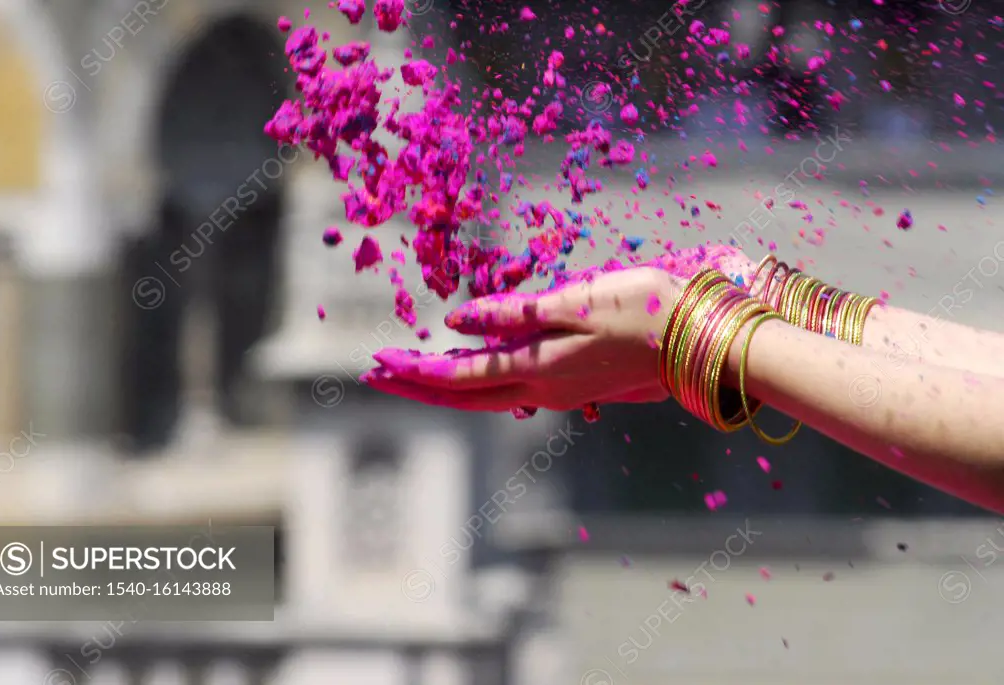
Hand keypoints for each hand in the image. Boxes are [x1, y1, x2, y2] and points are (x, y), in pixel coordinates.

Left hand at [364, 266, 683, 410]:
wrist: (697, 341)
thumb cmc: (640, 310)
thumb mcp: (573, 304)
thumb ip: (512, 316)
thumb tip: (456, 322)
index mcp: (534, 369)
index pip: (457, 375)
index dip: (414, 370)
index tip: (377, 363)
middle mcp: (538, 389)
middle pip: (461, 395)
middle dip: (415, 386)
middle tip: (374, 376)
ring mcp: (555, 391)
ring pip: (482, 397)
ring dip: (441, 387)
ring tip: (409, 374)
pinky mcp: (570, 384)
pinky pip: (507, 390)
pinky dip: (474, 383)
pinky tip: (467, 372)